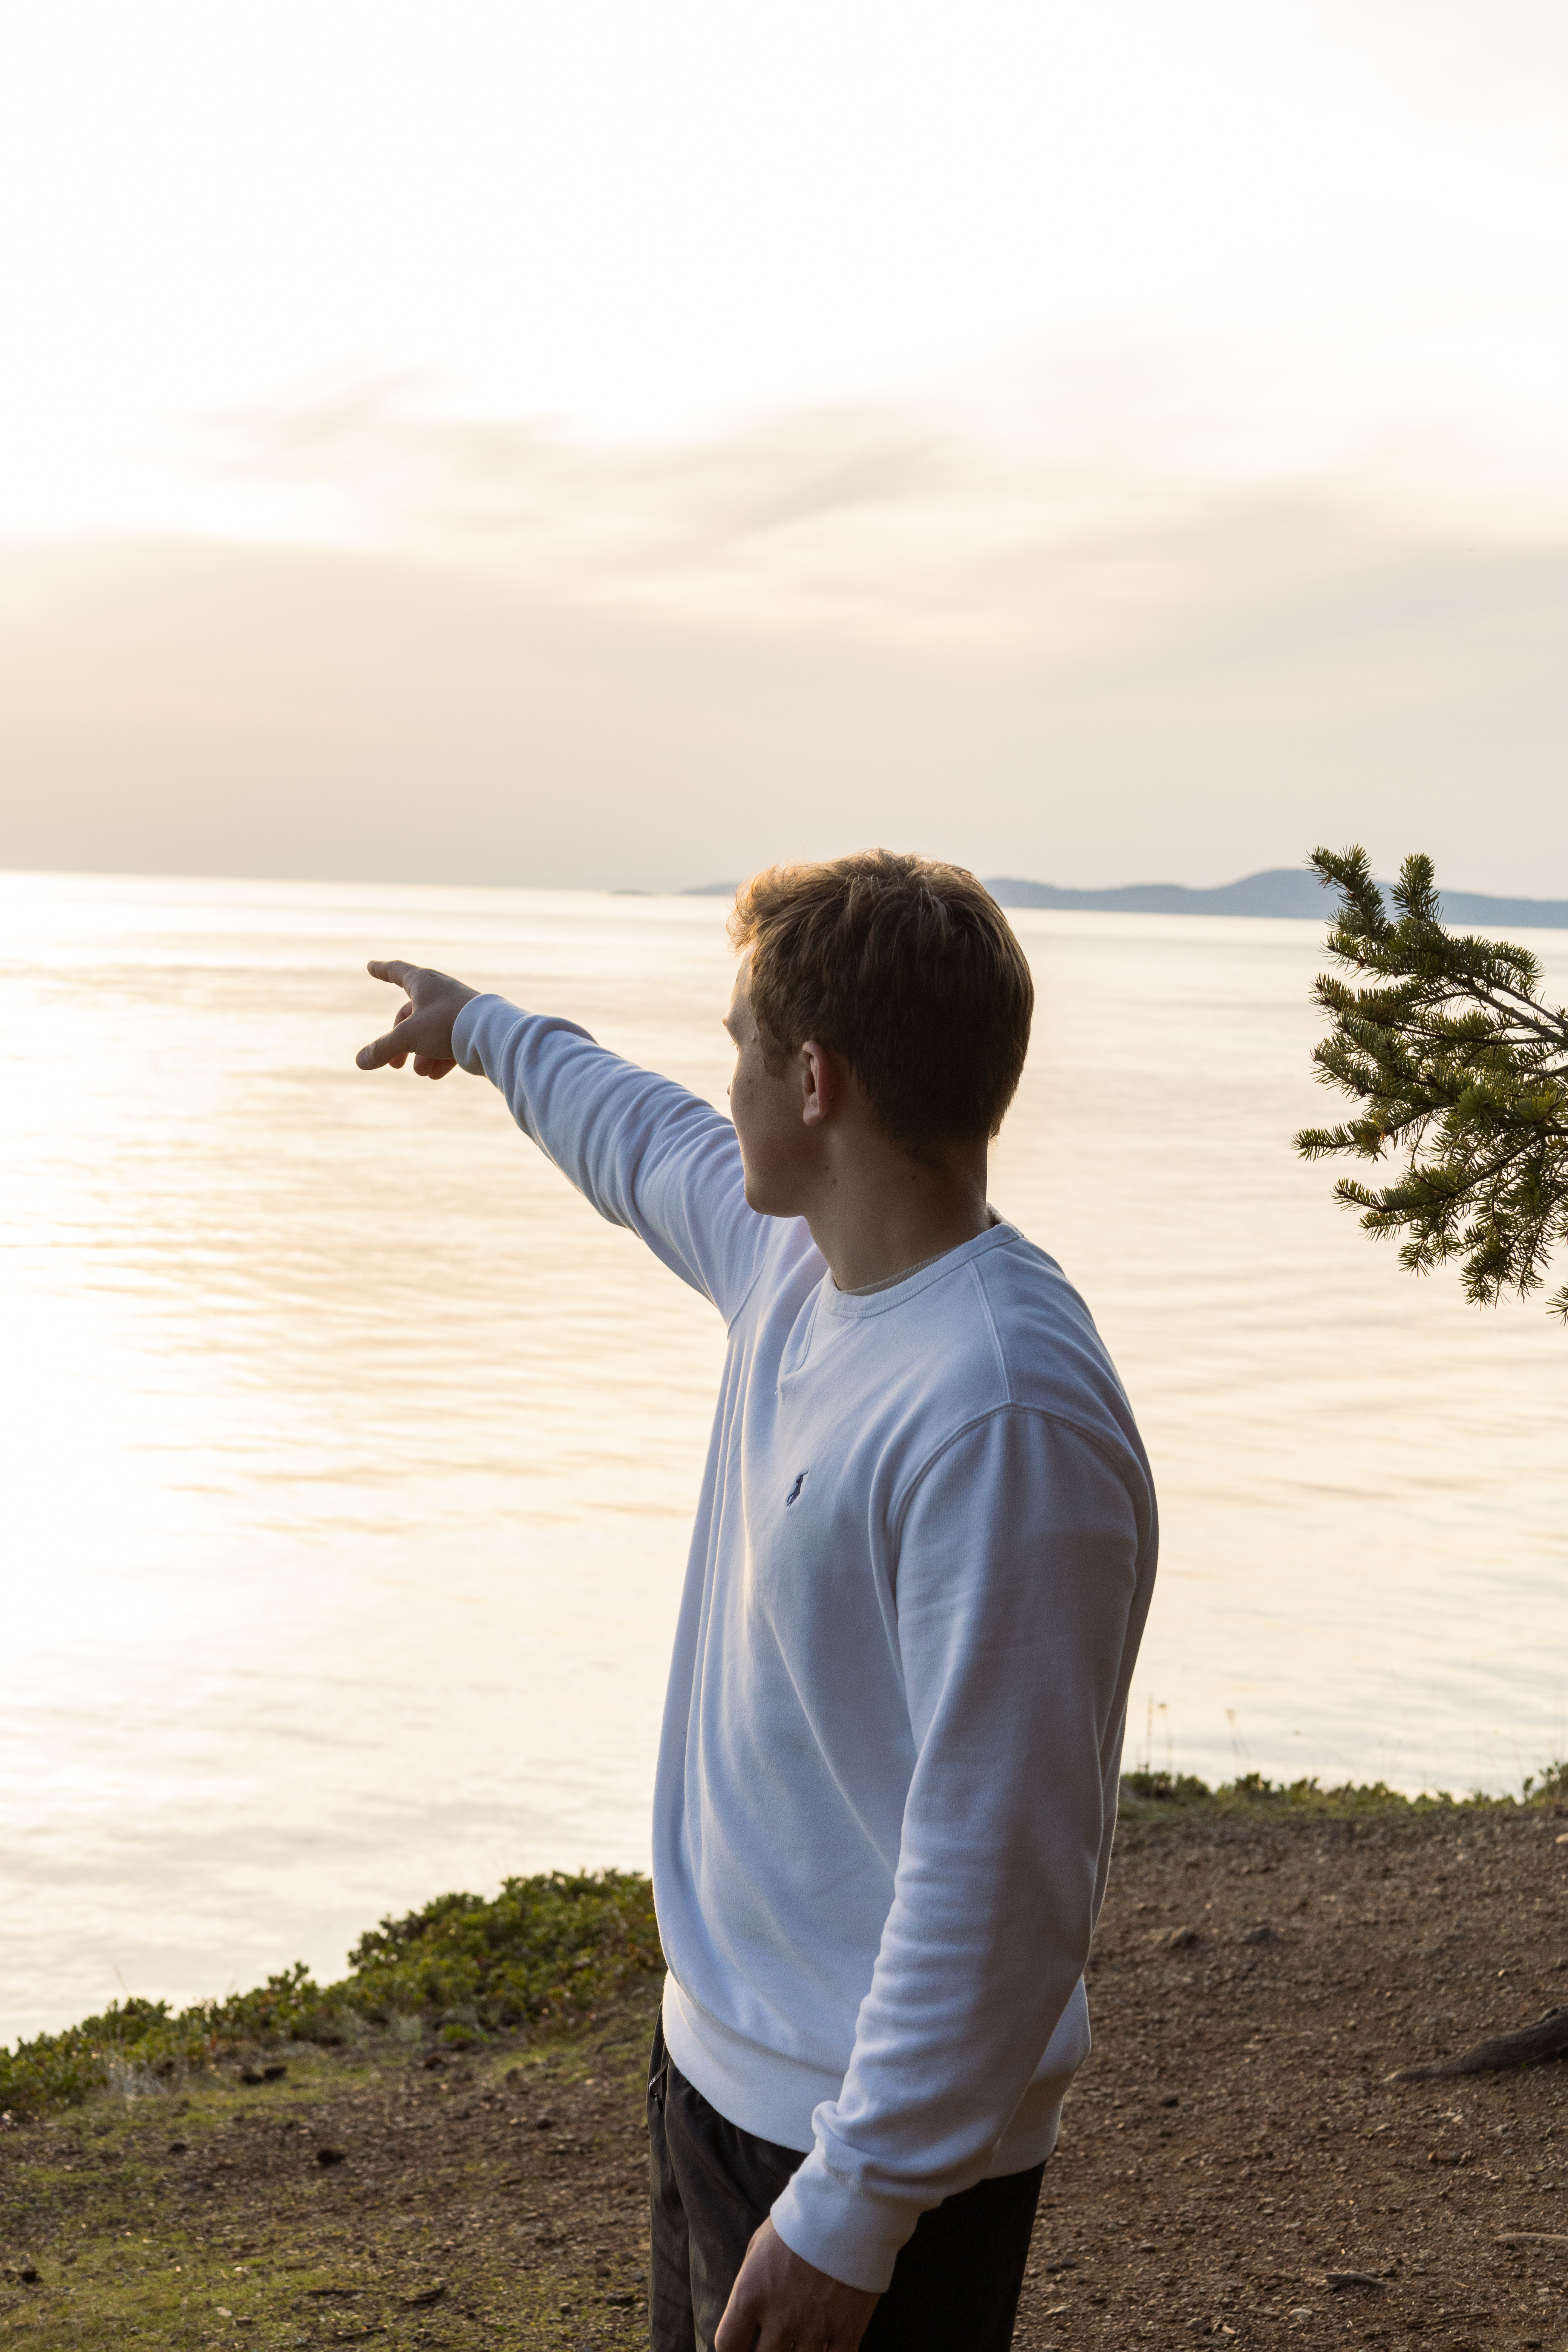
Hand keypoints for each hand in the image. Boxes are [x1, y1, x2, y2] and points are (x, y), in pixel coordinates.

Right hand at [355, 960, 478, 1080]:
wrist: (491, 1033)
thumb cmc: (446, 1024)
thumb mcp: (408, 1037)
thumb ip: (383, 1048)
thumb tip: (360, 1061)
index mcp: (423, 982)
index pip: (397, 971)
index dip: (382, 970)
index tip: (370, 966)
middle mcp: (441, 992)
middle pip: (411, 1015)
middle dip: (401, 1043)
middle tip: (394, 1065)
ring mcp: (457, 1008)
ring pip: (431, 1031)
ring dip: (422, 1054)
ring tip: (422, 1073)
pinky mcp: (471, 1026)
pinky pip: (450, 1040)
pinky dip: (441, 1057)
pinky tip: (436, 1075)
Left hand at [714, 2219, 878, 2351]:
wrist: (849, 2204)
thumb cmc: (800, 2219)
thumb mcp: (759, 2245)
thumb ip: (750, 2284)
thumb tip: (747, 2316)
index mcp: (751, 2294)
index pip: (727, 2345)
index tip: (743, 2349)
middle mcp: (779, 2317)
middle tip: (776, 2343)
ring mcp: (815, 2326)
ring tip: (802, 2343)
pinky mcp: (848, 2329)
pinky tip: (827, 2349)